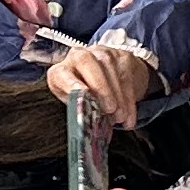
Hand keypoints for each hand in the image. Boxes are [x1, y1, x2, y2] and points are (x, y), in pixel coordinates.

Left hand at [42, 37, 157, 127]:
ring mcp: (100, 53)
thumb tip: (94, 136)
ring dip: (117, 97)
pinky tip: (128, 117)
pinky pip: (126, 77)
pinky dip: (129, 101)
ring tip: (119, 117)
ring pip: (109, 69)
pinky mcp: (121, 56)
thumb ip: (84, 114)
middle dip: (100, 87)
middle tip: (109, 110)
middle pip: (86, 62)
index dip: (71, 84)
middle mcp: (77, 56)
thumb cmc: (86, 93)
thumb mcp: (79, 104)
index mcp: (60, 71)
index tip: (82, 96)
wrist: (106, 75)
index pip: (61, 73)